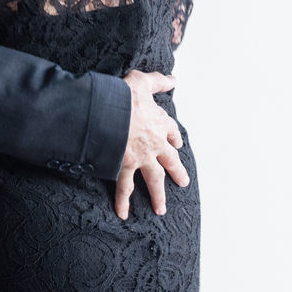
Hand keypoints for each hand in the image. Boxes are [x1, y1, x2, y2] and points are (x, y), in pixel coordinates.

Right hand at [114, 70, 188, 219]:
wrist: (107, 112)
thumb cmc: (123, 95)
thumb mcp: (141, 81)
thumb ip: (157, 81)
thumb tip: (173, 78)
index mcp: (159, 122)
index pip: (172, 132)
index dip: (174, 138)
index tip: (176, 143)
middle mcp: (155, 143)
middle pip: (170, 161)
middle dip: (177, 172)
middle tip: (183, 183)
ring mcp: (141, 157)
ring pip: (153, 180)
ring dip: (157, 195)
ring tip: (160, 210)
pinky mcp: (125, 166)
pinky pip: (124, 186)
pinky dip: (122, 200)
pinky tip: (122, 213)